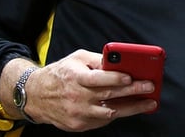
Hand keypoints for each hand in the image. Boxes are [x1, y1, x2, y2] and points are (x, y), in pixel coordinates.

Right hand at [2, 51, 157, 130]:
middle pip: (109, 96)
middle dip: (133, 92)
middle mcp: (76, 97)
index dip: (115, 78)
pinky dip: (118, 114)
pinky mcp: (78, 125)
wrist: (35, 96)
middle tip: (150, 87)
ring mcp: (77, 113)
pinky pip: (103, 121)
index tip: (131, 77)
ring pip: (109, 113)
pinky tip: (131, 108)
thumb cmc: (60, 73)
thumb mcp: (77, 58)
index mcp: (75, 77)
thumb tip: (120, 61)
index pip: (98, 78)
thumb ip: (98, 59)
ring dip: (132, 108)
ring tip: (148, 102)